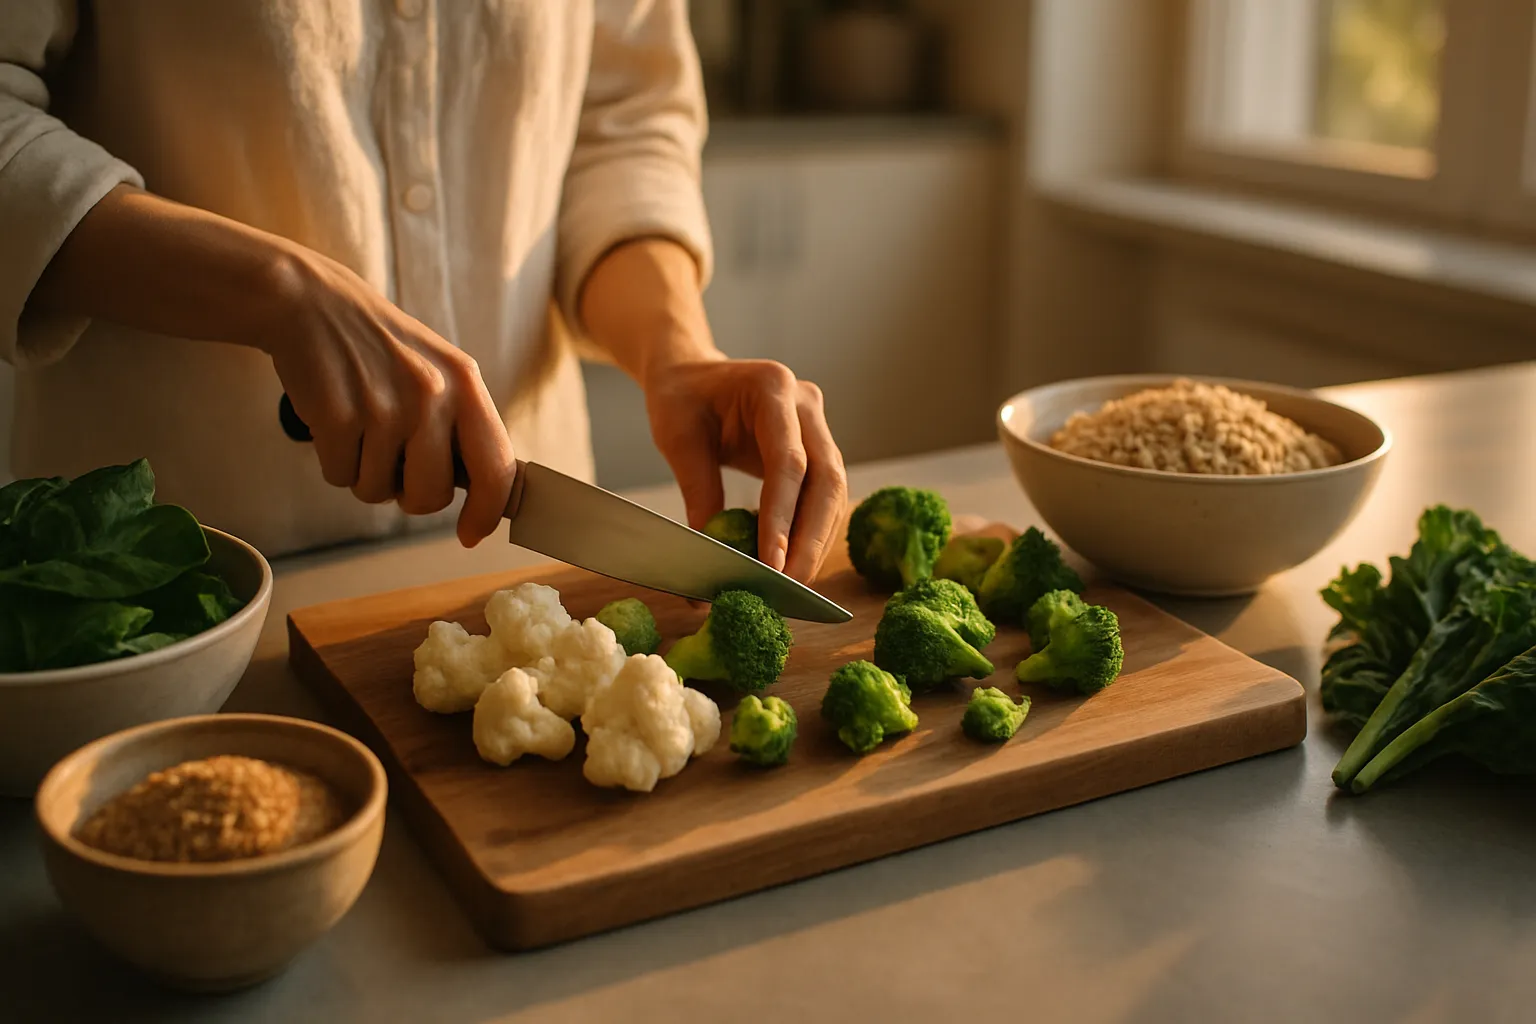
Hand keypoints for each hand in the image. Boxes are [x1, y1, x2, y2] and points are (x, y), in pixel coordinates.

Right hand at [28, 185, 516, 547]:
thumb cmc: (381, 351)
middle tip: (392, 461)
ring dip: (365, 474)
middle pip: (431, 496)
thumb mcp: (439, 373)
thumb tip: (492, 497)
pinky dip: (334, 462)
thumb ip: (465, 428)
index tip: (471, 534)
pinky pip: (340, 477)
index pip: (496, 469)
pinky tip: (334, 421)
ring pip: (379, 492)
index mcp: (466, 383)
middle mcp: (432, 394)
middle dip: (408, 494)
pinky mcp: (338, 416)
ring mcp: (384, 406)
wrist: (311, 303)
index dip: (487, 512)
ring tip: (361, 427)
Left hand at [643, 356, 848, 582]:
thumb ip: (699, 491)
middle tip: (791, 587)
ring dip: (817, 541)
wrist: (691, 373)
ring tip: (793, 585)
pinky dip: (812, 530)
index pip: (789, 462)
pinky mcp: (817, 447)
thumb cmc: (681, 398)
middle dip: (811, 539)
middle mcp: (806, 403)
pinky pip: (824, 494)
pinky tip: (795, 562)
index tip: (772, 564)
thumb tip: (713, 555)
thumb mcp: (678, 439)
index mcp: (772, 387)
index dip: (783, 517)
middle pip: (827, 479)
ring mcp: (817, 425)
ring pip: (834, 492)